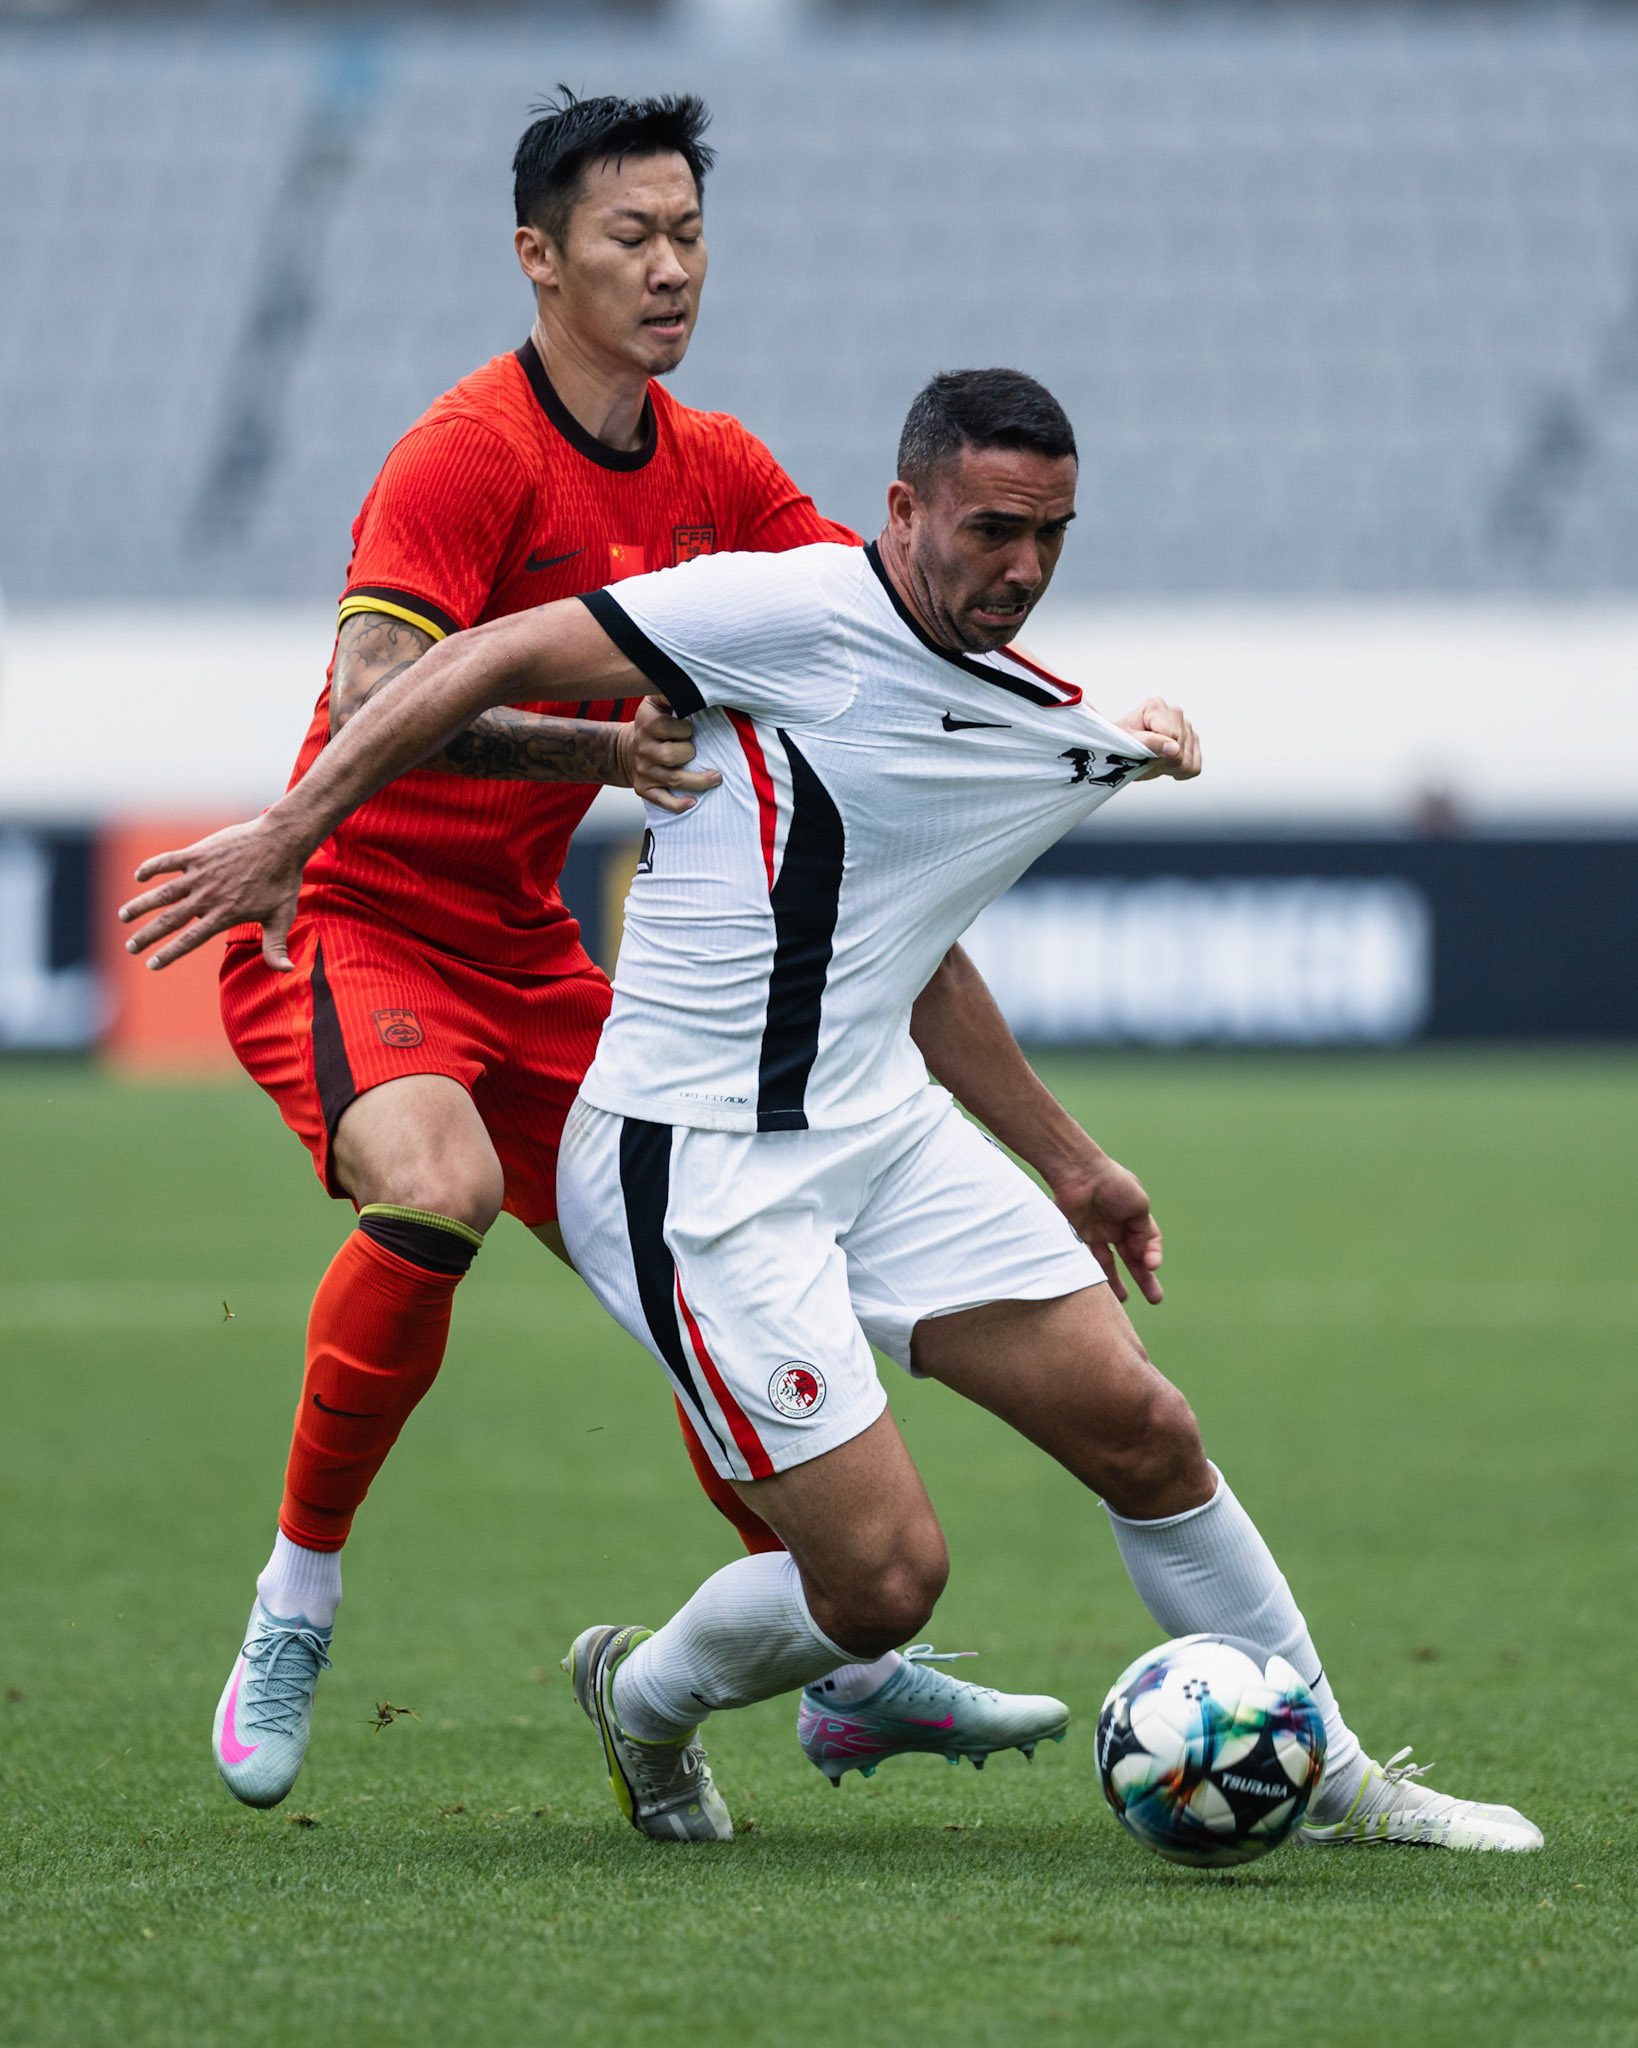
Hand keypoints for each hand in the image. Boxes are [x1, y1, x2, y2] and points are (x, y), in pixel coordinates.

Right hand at [117, 815, 306, 972]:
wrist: (281, 842)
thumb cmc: (282, 881)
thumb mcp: (281, 916)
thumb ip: (276, 946)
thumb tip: (285, 971)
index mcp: (224, 915)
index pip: (190, 940)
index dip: (169, 953)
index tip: (151, 964)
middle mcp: (207, 897)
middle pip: (169, 920)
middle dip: (147, 935)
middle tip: (130, 947)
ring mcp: (200, 874)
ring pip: (162, 893)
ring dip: (140, 905)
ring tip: (122, 916)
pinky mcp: (198, 853)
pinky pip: (168, 861)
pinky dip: (151, 868)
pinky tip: (138, 877)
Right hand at [617, 695, 721, 813]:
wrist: (626, 749)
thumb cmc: (652, 724)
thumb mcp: (655, 703)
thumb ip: (669, 693)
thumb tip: (692, 683)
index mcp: (646, 725)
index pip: (669, 727)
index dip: (684, 729)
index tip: (689, 729)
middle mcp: (643, 749)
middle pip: (672, 755)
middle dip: (689, 752)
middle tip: (697, 751)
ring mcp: (644, 771)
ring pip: (673, 780)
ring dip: (698, 781)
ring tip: (716, 778)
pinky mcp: (644, 789)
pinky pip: (661, 801)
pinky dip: (678, 805)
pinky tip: (693, 802)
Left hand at [1050, 1150, 1163, 1306]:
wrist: (1078, 1174)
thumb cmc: (1113, 1184)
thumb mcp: (1139, 1205)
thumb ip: (1143, 1231)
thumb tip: (1142, 1255)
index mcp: (1132, 1214)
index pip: (1148, 1240)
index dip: (1152, 1254)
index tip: (1151, 1266)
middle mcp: (1114, 1225)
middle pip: (1131, 1257)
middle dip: (1143, 1277)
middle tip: (1155, 1299)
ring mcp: (1095, 1232)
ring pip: (1108, 1263)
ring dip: (1116, 1282)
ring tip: (1121, 1301)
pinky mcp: (1076, 1237)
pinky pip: (1087, 1260)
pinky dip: (1095, 1274)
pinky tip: (1100, 1288)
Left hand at [1118, 697, 1201, 781]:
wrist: (1121, 751)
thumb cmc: (1121, 744)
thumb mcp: (1126, 744)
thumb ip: (1149, 743)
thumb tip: (1174, 748)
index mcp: (1156, 707)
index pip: (1171, 736)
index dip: (1156, 751)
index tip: (1142, 752)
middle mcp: (1174, 712)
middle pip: (1180, 749)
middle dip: (1162, 761)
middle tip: (1146, 758)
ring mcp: (1185, 726)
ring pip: (1187, 761)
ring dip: (1169, 767)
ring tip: (1153, 760)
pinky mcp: (1192, 740)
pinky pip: (1194, 767)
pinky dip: (1179, 772)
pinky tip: (1165, 764)